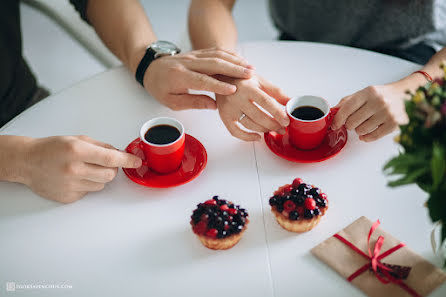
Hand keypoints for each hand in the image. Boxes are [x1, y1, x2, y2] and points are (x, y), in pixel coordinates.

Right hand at [22, 135, 141, 202]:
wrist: (27, 162)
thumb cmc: (51, 148)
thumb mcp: (77, 139)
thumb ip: (101, 146)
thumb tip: (119, 153)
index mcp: (78, 151)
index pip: (111, 158)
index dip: (127, 160)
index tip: (137, 161)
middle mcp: (74, 169)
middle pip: (110, 175)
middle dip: (112, 169)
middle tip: (102, 163)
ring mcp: (71, 185)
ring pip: (102, 184)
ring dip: (99, 177)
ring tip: (83, 169)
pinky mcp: (69, 197)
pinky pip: (89, 192)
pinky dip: (87, 185)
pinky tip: (74, 178)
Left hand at [143, 47, 254, 109]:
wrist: (151, 68)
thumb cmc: (161, 88)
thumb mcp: (172, 101)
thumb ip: (193, 102)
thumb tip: (214, 105)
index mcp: (179, 76)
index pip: (202, 80)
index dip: (218, 85)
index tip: (233, 90)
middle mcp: (187, 63)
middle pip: (214, 63)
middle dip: (234, 70)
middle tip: (250, 76)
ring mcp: (193, 55)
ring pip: (217, 55)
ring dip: (235, 61)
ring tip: (251, 69)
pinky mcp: (198, 52)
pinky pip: (216, 51)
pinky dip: (230, 55)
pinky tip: (242, 61)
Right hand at [216, 75, 289, 140]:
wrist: (220, 78)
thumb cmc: (242, 79)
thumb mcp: (260, 81)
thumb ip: (276, 92)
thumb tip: (291, 102)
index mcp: (248, 87)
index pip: (266, 102)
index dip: (277, 113)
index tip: (286, 121)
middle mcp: (237, 97)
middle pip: (259, 116)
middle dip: (273, 125)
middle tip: (283, 128)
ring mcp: (229, 108)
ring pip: (250, 125)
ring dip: (264, 130)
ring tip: (274, 130)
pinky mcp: (224, 116)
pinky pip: (235, 132)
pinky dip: (247, 137)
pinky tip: (257, 137)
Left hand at [331, 84, 407, 141]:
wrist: (404, 94)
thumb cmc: (381, 95)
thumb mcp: (363, 93)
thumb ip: (347, 101)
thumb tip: (333, 111)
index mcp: (369, 92)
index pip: (347, 108)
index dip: (338, 119)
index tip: (334, 125)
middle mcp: (379, 102)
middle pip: (352, 122)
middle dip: (349, 124)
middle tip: (352, 122)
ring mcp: (387, 113)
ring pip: (361, 130)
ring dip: (358, 130)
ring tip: (363, 124)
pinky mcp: (394, 124)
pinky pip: (373, 136)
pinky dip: (366, 137)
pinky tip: (364, 135)